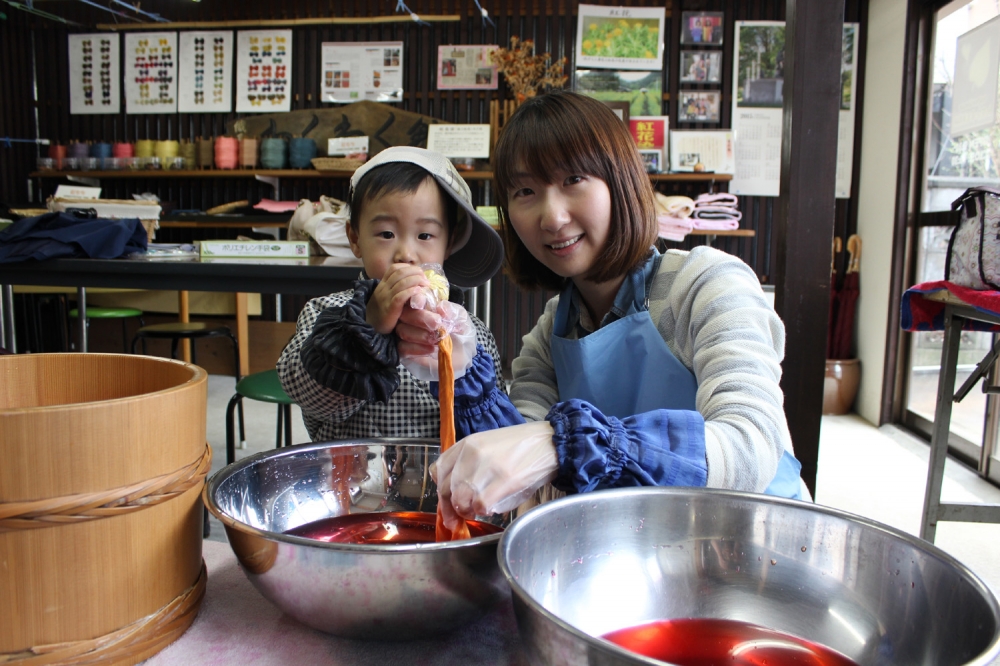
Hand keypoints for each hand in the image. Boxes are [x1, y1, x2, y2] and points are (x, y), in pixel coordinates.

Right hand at [366, 264, 427, 334]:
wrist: (369, 328)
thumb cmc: (381, 313)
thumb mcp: (385, 298)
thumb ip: (395, 290)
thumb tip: (414, 284)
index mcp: (382, 285)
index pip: (394, 268)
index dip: (407, 267)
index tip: (418, 272)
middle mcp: (383, 289)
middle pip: (399, 273)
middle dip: (415, 272)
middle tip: (425, 278)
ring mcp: (385, 298)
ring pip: (401, 283)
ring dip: (416, 280)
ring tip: (426, 284)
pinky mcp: (390, 309)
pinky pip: (400, 297)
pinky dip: (410, 292)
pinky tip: (419, 291)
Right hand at [398, 301, 475, 380]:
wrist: (464, 356)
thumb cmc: (461, 334)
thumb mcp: (461, 319)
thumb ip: (452, 311)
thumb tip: (440, 307)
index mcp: (424, 305)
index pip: (412, 297)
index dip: (414, 298)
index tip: (421, 303)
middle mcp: (412, 317)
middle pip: (403, 313)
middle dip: (420, 318)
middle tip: (437, 324)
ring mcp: (407, 333)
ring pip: (402, 330)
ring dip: (420, 335)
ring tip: (437, 340)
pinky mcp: (406, 350)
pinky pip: (402, 348)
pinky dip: (417, 348)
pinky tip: (431, 349)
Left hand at [432, 421, 557, 528]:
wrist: (550, 442)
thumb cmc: (521, 447)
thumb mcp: (487, 445)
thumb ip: (466, 462)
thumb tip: (453, 491)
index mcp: (467, 443)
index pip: (439, 471)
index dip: (440, 493)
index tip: (446, 505)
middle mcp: (473, 453)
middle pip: (447, 490)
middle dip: (452, 509)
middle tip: (460, 517)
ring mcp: (488, 466)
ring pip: (462, 500)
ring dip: (469, 510)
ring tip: (480, 509)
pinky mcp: (505, 480)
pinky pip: (481, 505)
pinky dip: (485, 511)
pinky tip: (493, 506)